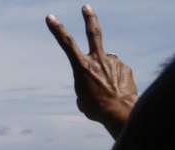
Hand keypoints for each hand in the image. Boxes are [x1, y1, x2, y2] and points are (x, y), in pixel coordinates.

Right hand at [46, 5, 137, 138]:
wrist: (120, 113)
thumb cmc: (96, 109)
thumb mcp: (82, 98)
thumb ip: (86, 82)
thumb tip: (98, 75)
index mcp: (82, 67)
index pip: (67, 44)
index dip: (57, 29)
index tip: (51, 17)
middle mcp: (98, 60)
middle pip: (93, 33)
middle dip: (89, 18)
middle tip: (86, 7)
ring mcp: (113, 62)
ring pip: (105, 63)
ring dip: (104, 74)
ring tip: (107, 90)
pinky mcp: (125, 67)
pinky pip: (117, 71)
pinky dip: (115, 79)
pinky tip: (116, 90)